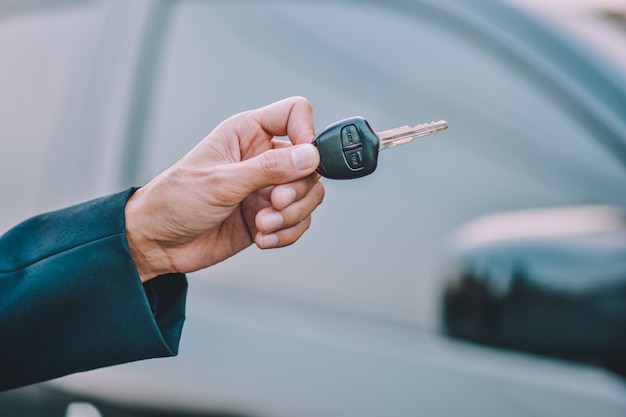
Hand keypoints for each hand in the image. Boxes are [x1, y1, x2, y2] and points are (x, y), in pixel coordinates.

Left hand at [124, 97, 324, 281]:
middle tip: (273, 202)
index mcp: (247, 133)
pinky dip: (286, 234)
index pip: (294, 114)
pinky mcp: (268, 216)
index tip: (302, 160)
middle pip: (309, 164)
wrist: (158, 243)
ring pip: (309, 196)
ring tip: (263, 224)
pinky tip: (262, 237)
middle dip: (296, 189)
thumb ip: (268, 169)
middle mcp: (261, 158)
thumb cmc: (174, 201)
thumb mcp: (221, 181)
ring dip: (292, 216)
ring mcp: (266, 189)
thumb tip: (309, 156)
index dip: (305, 132)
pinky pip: (298, 223)